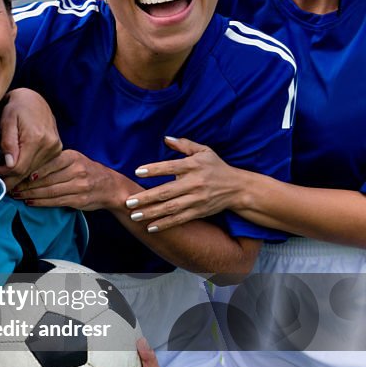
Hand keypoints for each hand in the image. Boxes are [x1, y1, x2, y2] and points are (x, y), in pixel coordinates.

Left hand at [0, 88, 61, 189]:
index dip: (5, 174)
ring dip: (19, 175)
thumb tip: (9, 164)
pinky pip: (40, 167)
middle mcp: (50, 145)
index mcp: (37, 138)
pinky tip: (17, 167)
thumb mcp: (7, 121)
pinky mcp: (57, 150)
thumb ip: (8, 142)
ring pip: (34, 172)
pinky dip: (28, 169)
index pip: (19, 168)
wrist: (34, 99)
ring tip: (5, 172)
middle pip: (27, 172)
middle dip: (11, 178)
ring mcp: (56, 148)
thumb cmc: (16, 107)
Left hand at [12, 149, 127, 209]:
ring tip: (16, 194)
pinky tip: (29, 202)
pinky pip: (55, 201)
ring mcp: (78, 186)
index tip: (14, 172)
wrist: (109, 186)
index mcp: (72, 157)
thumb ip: (54, 161)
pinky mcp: (78, 200)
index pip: (46, 162)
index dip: (28, 169)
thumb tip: (27, 163)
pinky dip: (40, 202)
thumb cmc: (86, 171)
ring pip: (48, 191)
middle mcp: (76, 170)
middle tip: (9, 185)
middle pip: (45, 178)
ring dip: (29, 194)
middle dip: (25, 183)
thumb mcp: (73, 159)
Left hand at [126, 137, 241, 231]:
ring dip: (151, 213)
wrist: (238, 188)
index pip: (171, 167)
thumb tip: (166, 138)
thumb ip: (184, 145)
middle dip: (146, 198)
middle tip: (128, 202)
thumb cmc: (217, 167)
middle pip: (167, 191)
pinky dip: (165, 224)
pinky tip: (150, 228)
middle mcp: (195, 183)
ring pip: (171, 208)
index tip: (138, 172)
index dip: (154, 169)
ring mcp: (197, 199)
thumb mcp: (204, 151)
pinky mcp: (199, 212)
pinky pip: (180, 219)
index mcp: (194, 166)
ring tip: (134, 216)